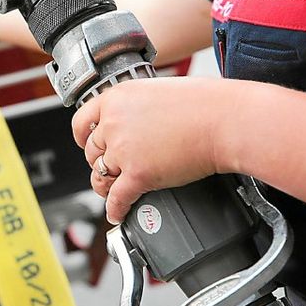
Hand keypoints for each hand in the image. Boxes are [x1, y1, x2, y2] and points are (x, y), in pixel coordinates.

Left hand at [71, 77, 232, 223]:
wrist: (222, 120)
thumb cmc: (203, 103)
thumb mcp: (158, 90)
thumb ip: (138, 107)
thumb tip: (136, 121)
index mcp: (116, 98)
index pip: (82, 121)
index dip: (82, 137)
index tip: (84, 144)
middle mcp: (114, 123)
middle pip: (93, 151)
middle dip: (101, 162)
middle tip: (111, 169)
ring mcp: (123, 149)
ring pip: (101, 175)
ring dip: (105, 186)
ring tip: (111, 192)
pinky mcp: (138, 174)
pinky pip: (117, 198)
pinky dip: (115, 209)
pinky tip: (117, 214)